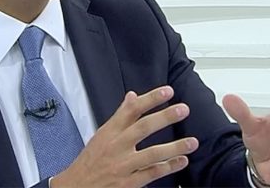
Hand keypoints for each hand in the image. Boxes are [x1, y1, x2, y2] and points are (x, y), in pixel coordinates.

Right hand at [51, 86, 198, 187]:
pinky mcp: (128, 183)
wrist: (77, 186)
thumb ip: (120, 116)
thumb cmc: (90, 160)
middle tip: (183, 109)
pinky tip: (181, 161)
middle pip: (142, 128)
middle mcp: (116, 146)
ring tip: (192, 142)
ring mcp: (123, 165)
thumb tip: (133, 96)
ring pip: (151, 154)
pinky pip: (151, 174)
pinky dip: (168, 167)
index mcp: (109, 132)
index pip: (130, 110)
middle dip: (164, 117)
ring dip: (174, 147)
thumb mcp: (101, 134)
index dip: (150, 99)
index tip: (167, 91)